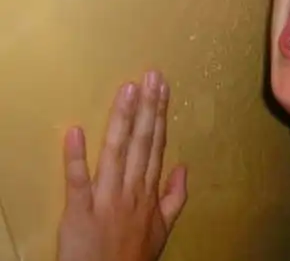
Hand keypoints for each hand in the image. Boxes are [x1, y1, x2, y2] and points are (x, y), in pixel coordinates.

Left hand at [57, 71, 187, 260]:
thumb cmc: (133, 256)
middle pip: (142, 143)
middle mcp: (132, 190)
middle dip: (147, 107)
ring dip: (122, 120)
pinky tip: (76, 131)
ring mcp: (106, 199)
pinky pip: (78, 182)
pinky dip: (76, 158)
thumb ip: (175, 198)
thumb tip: (183, 166)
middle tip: (150, 76)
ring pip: (117, 153)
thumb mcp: (163, 231)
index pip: (156, 145)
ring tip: (127, 89)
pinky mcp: (79, 212)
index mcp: (149, 192)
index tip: (162, 87)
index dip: (159, 115)